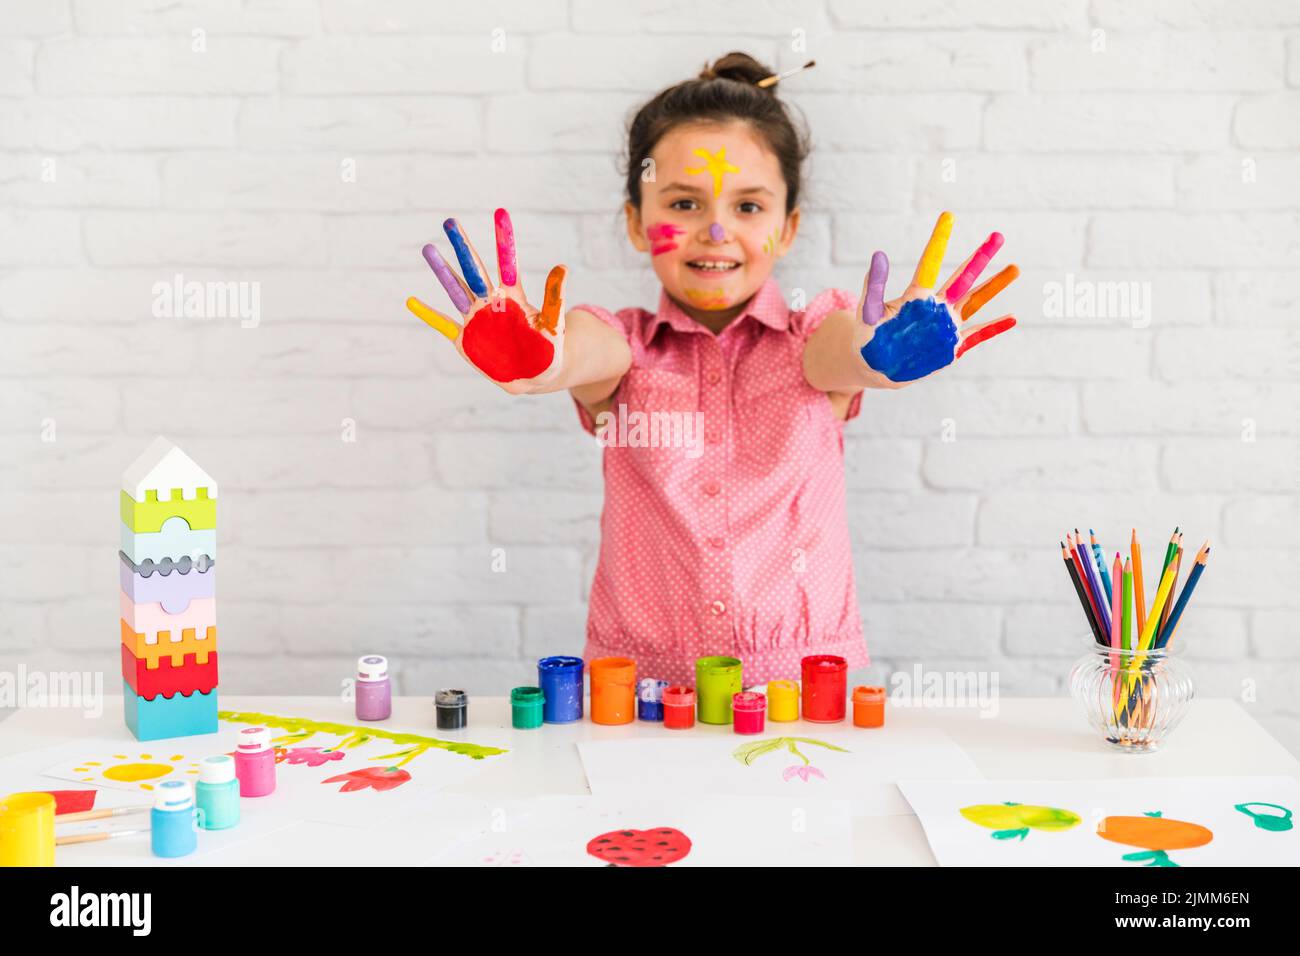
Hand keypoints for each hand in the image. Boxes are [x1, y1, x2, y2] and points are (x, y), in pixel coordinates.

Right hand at [405, 208, 566, 393]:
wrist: (537, 376)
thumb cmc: (549, 349)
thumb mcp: (554, 325)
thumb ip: (555, 298)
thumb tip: (562, 266)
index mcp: (514, 297)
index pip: (507, 263)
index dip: (504, 239)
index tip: (500, 212)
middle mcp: (491, 303)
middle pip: (475, 270)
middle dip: (463, 247)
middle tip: (450, 221)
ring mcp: (476, 319)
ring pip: (456, 290)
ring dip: (443, 271)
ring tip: (428, 248)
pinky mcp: (465, 339)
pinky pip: (443, 324)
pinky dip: (428, 315)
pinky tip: (411, 301)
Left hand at [854, 211, 1017, 385]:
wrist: (876, 366)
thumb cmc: (870, 337)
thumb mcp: (868, 312)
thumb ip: (874, 286)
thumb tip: (879, 254)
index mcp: (916, 296)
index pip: (929, 263)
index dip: (938, 240)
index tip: (948, 216)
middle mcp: (936, 307)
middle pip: (962, 278)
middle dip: (980, 258)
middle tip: (998, 236)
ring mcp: (946, 326)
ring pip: (975, 301)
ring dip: (994, 286)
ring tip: (1015, 268)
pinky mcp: (951, 347)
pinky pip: (977, 336)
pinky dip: (993, 328)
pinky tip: (1013, 317)